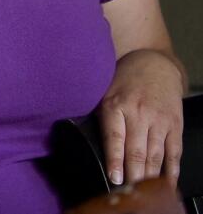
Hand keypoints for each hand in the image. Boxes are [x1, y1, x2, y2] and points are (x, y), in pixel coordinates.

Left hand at [99, 49, 183, 185]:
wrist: (155, 63)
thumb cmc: (123, 78)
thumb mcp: (103, 90)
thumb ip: (98, 114)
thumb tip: (81, 137)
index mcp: (116, 104)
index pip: (115, 138)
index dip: (115, 160)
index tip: (114, 178)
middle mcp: (139, 113)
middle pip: (136, 151)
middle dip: (133, 175)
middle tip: (128, 191)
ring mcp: (159, 120)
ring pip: (155, 154)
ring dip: (149, 175)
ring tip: (142, 190)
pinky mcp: (175, 124)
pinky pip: (174, 151)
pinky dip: (171, 168)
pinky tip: (166, 181)